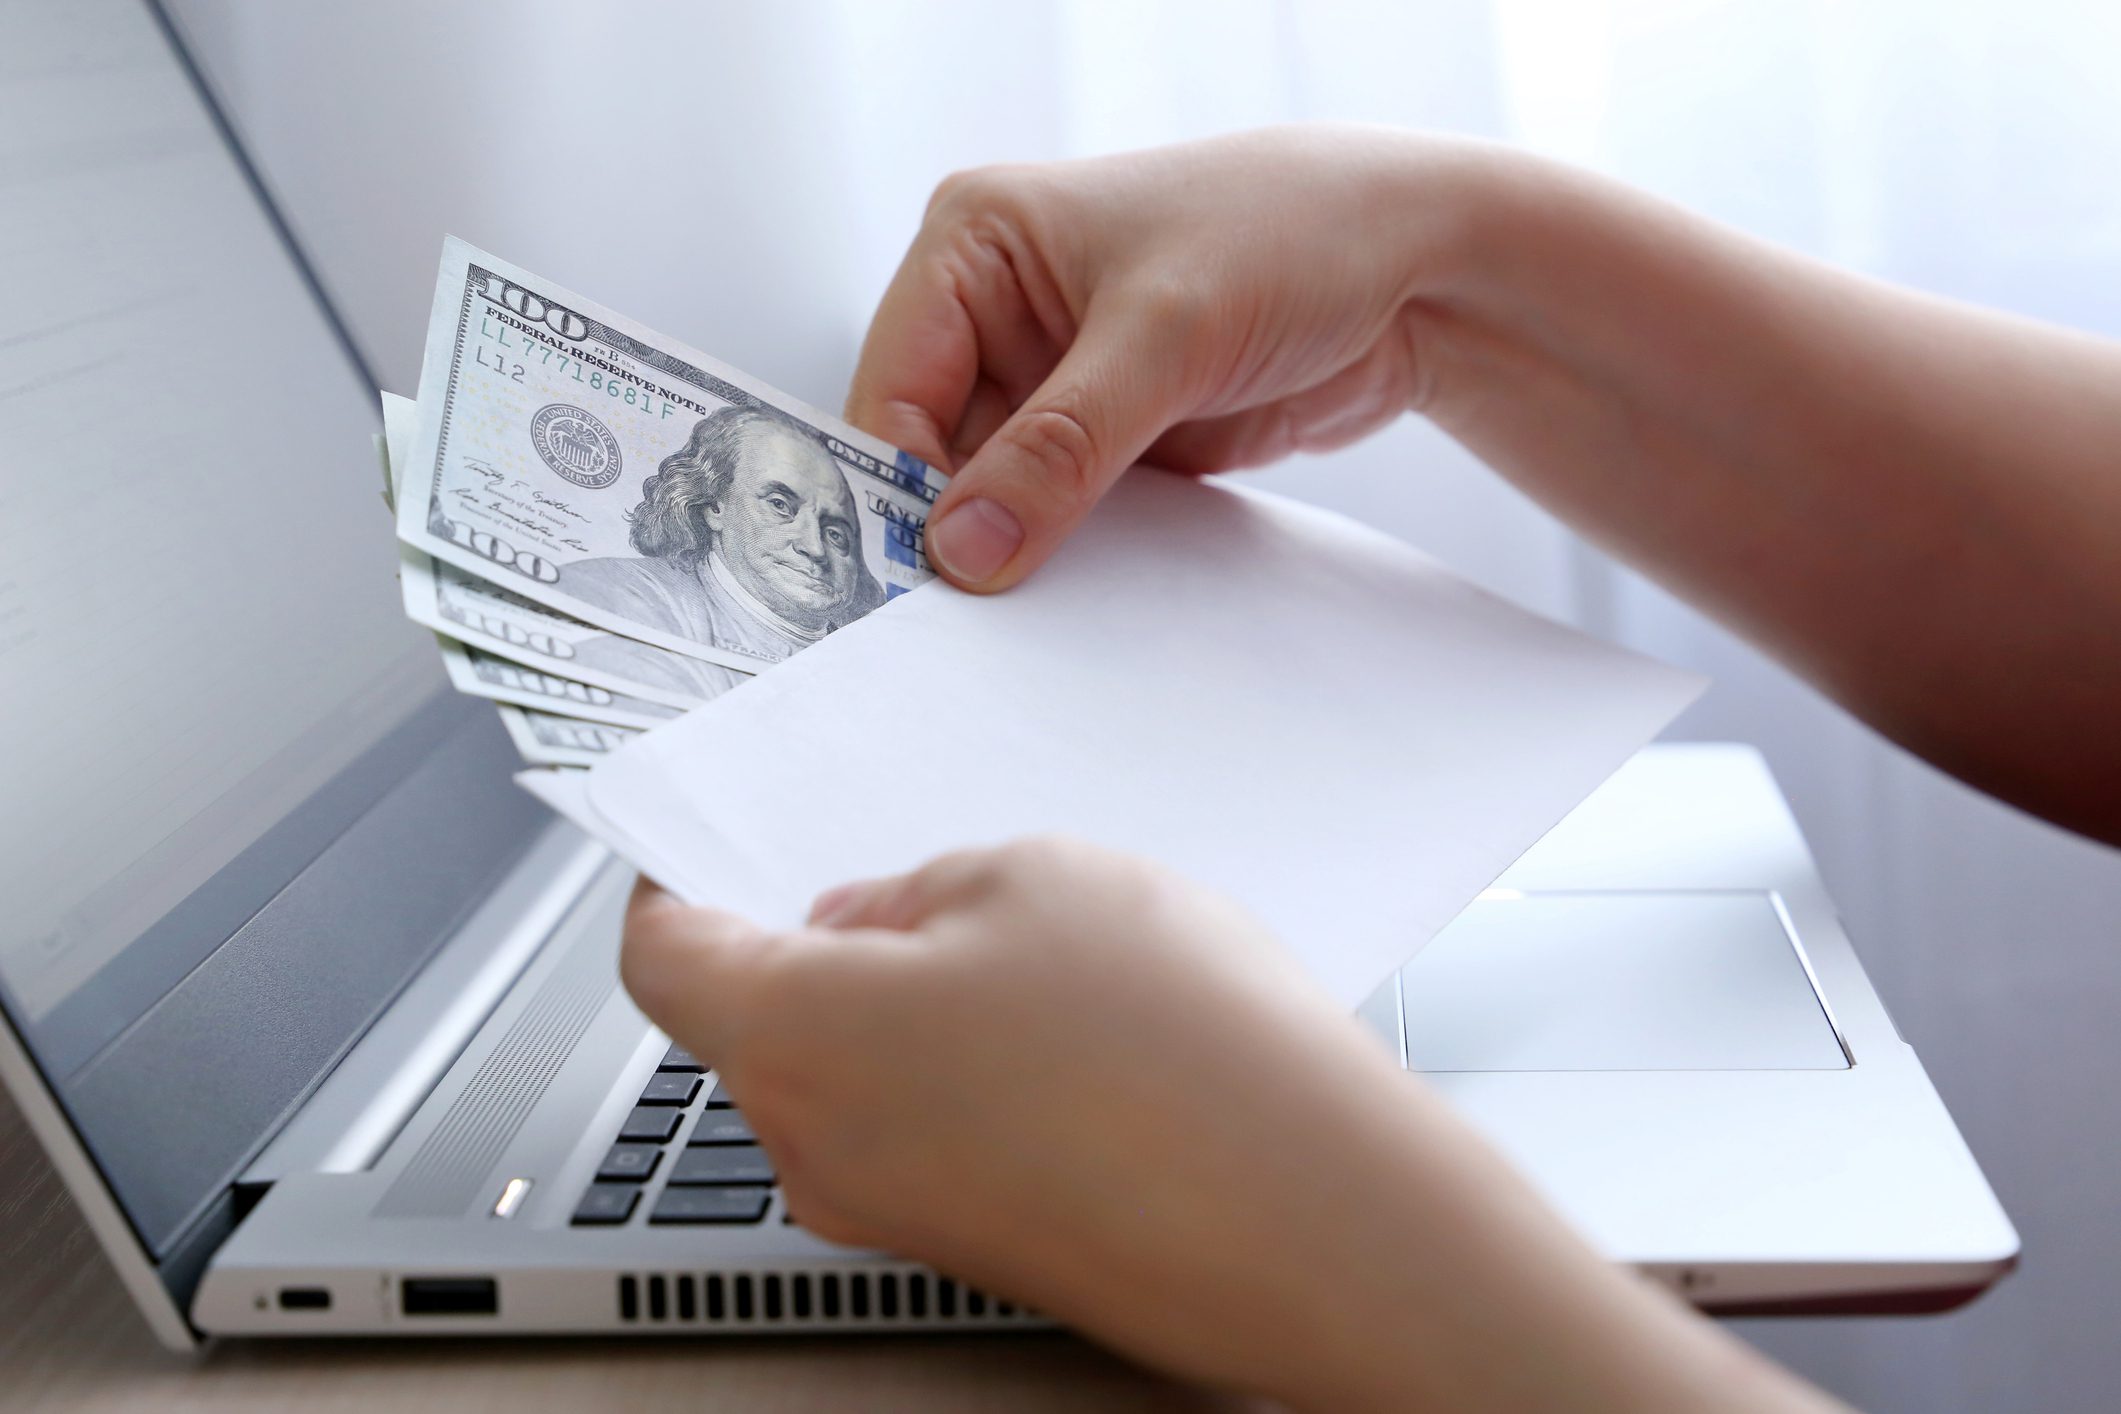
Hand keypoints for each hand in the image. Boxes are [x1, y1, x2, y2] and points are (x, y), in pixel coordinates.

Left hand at [620, 839, 1829, 1411]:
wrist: (1321, 1223)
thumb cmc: (1179, 1048)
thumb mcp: (1036, 876)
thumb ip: (919, 888)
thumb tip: (877, 924)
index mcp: (795, 1036)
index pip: (664, 958)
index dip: (679, 885)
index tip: (709, 847)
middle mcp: (819, 1146)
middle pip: (762, 1020)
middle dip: (829, 940)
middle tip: (934, 878)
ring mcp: (898, 1213)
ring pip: (855, 1074)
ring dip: (914, 1005)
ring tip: (1043, 953)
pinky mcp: (980, 1246)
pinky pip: (933, 1130)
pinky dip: (972, 1070)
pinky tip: (1082, 1031)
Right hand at [847, 124, 1482, 589]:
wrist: (1424, 268)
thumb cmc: (1295, 232)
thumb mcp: (1165, 335)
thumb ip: (1060, 447)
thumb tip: (964, 547)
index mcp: (975, 243)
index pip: (893, 389)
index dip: (896, 489)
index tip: (923, 581)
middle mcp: (1000, 310)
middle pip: (933, 452)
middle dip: (956, 530)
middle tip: (972, 620)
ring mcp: (1055, 379)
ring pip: (995, 493)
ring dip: (1016, 551)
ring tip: (1029, 617)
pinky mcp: (1109, 435)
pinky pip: (1061, 513)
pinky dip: (1069, 556)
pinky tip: (1085, 596)